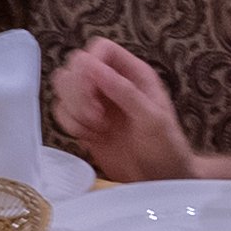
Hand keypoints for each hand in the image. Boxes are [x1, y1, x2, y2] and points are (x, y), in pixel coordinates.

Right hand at [50, 38, 196, 180]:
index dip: (89, 64)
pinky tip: (91, 137)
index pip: (100, 49)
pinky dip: (70, 125)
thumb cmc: (167, 148)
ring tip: (96, 128)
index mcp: (133, 73)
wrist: (163, 180)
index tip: (92, 91)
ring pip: (64, 88)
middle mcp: (112, 83)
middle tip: (96, 115)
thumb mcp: (153, 119)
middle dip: (78, 91)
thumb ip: (124, 91)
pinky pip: (62, 113)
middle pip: (75, 66)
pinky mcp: (85, 125)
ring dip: (73, 109)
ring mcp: (96, 104)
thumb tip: (92, 66)